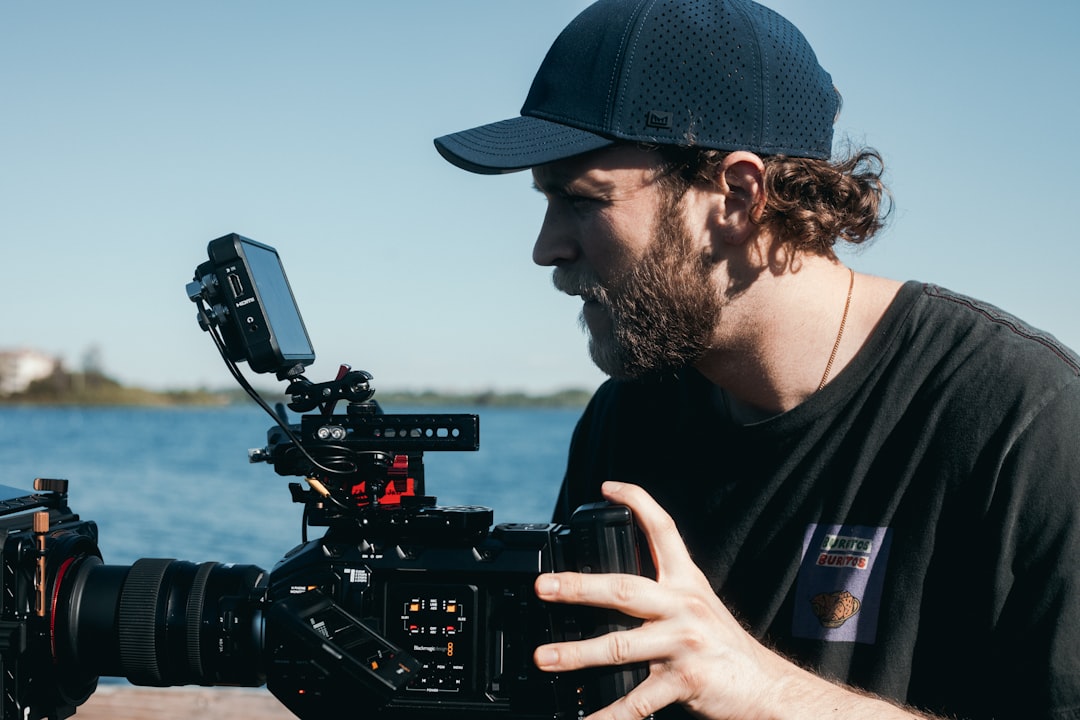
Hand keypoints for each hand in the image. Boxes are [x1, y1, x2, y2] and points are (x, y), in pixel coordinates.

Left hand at [534, 482, 936, 719]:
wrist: (767, 688)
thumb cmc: (724, 647)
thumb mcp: (697, 605)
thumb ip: (660, 591)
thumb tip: (608, 584)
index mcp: (686, 582)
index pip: (663, 530)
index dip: (638, 502)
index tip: (608, 487)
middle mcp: (684, 606)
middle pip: (624, 588)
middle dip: (579, 587)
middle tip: (544, 586)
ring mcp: (684, 644)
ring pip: (621, 646)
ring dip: (577, 653)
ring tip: (544, 657)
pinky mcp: (686, 680)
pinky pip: (638, 700)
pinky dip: (609, 713)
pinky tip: (586, 719)